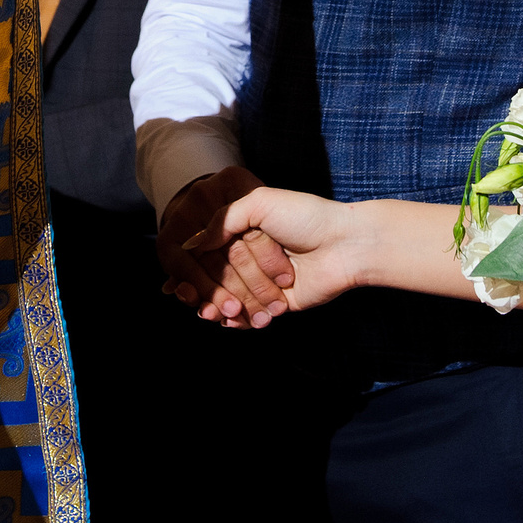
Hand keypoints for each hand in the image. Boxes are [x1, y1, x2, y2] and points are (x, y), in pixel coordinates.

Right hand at [155, 168, 296, 327]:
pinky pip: (250, 317)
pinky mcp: (278, 304)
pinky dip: (240, 321)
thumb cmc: (306, 216)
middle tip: (205, 299)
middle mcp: (252, 257)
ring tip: (222, 311)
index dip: (193, 269)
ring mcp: (263, 282)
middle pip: (220, 278)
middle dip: (216, 288)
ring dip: (229, 305)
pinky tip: (233, 320)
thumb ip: (224, 218)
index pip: (209, 253)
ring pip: (233, 299)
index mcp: (244, 231)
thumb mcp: (260, 202)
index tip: (177, 282)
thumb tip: (193, 243)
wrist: (345, 245)